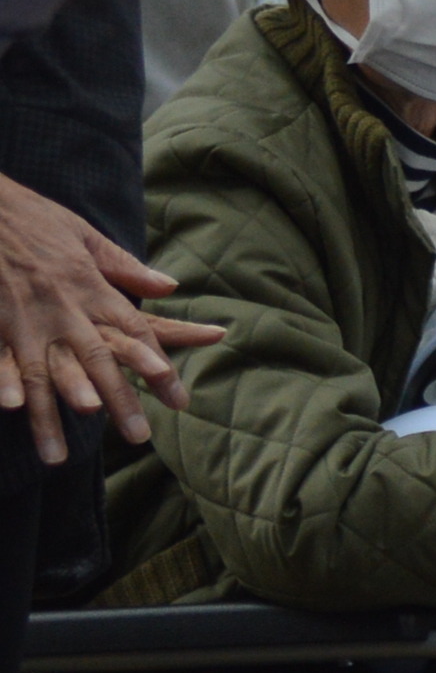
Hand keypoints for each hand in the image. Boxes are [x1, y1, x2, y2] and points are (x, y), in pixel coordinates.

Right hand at [0, 175, 217, 468]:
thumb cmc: (30, 217)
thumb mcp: (82, 234)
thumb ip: (124, 266)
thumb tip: (169, 284)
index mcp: (91, 287)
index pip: (137, 333)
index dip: (160, 368)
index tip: (180, 400)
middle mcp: (63, 306)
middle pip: (100, 361)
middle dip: (120, 401)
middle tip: (138, 438)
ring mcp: (24, 315)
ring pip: (46, 371)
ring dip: (55, 413)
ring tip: (62, 454)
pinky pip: (0, 357)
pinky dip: (5, 381)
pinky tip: (11, 407)